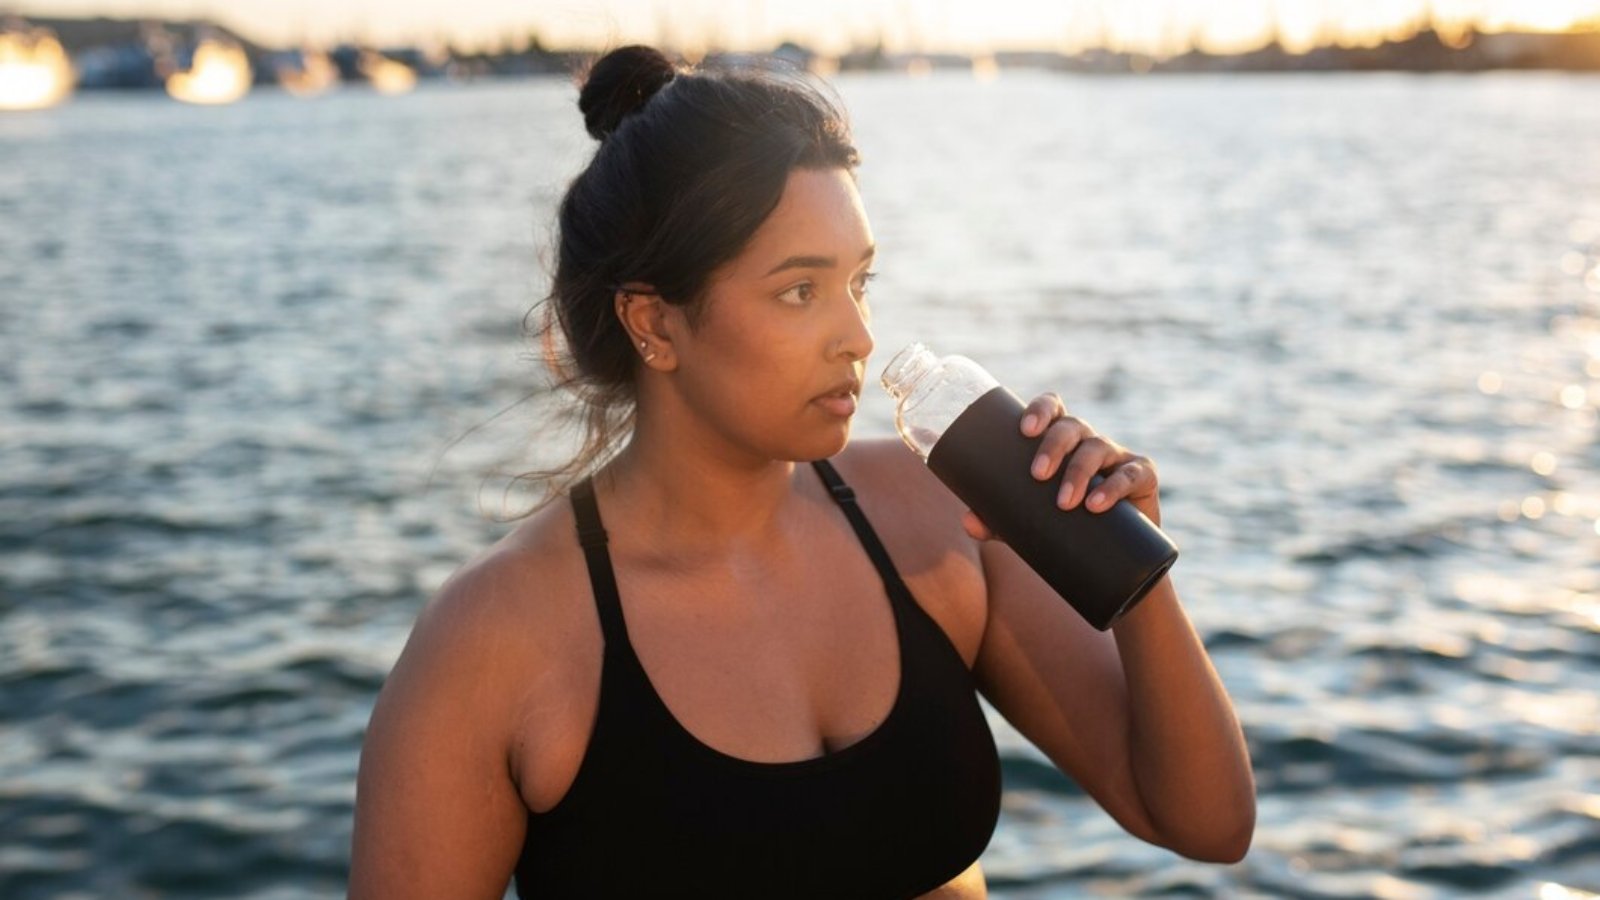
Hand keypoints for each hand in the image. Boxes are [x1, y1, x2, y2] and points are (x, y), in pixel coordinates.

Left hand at [960, 392, 1162, 540]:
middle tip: (1037, 475)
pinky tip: (1096, 504)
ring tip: (1064, 502)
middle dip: (1054, 445)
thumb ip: (997, 520)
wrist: (1111, 557)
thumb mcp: (1027, 523)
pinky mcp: (1142, 477)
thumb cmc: (1064, 526)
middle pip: (1072, 426)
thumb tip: (968, 521)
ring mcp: (1117, 457)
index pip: (1052, 409)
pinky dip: (1114, 488)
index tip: (1024, 429)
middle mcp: (1088, 441)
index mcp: (1061, 441)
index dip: (1040, 410)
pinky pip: (1131, 474)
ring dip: (1078, 471)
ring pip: (1098, 448)